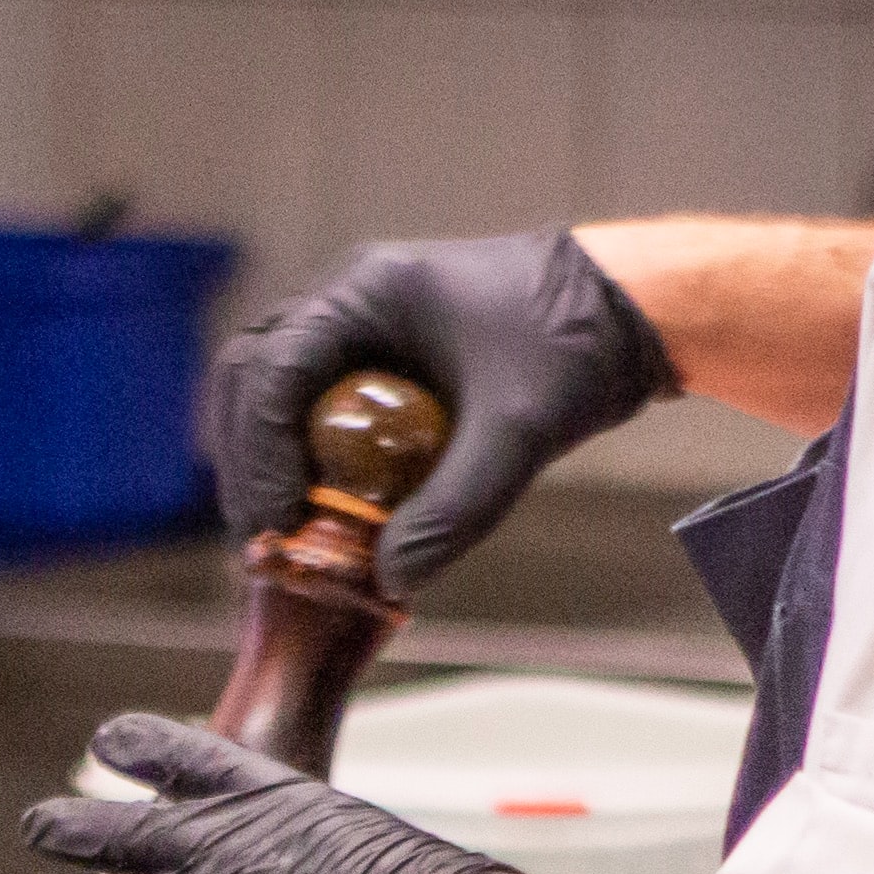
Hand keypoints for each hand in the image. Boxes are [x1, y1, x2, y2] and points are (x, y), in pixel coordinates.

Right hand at [203, 231, 674, 594]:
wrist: (626, 313)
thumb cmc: (575, 348)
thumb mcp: (518, 435)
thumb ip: (455, 509)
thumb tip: (387, 581)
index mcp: (367, 291)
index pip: (272, 368)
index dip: (259, 452)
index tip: (276, 522)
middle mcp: (348, 302)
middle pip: (250, 378)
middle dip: (247, 462)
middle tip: (263, 541)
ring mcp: (359, 331)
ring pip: (271, 395)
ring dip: (264, 464)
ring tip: (283, 538)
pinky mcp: (377, 364)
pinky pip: (312, 411)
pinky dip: (302, 465)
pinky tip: (321, 519)